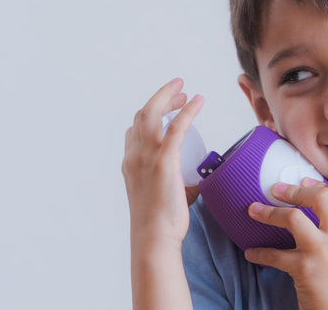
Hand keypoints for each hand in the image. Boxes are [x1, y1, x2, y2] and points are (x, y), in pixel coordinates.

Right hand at [122, 78, 203, 245]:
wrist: (154, 236)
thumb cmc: (160, 224)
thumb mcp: (163, 198)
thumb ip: (178, 186)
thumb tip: (194, 184)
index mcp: (130, 164)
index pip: (133, 131)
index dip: (148, 116)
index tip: (164, 111)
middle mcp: (134, 156)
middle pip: (142, 116)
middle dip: (159, 100)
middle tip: (178, 95)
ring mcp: (147, 157)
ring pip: (152, 114)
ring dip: (167, 97)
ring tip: (183, 91)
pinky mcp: (163, 161)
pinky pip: (175, 127)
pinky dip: (187, 111)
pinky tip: (197, 101)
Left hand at [244, 179, 327, 309]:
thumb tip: (310, 205)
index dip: (324, 182)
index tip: (305, 182)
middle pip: (320, 196)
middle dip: (294, 190)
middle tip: (275, 190)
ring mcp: (323, 252)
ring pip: (294, 217)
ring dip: (268, 213)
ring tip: (253, 211)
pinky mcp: (305, 270)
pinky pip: (274, 255)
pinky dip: (258, 253)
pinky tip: (251, 253)